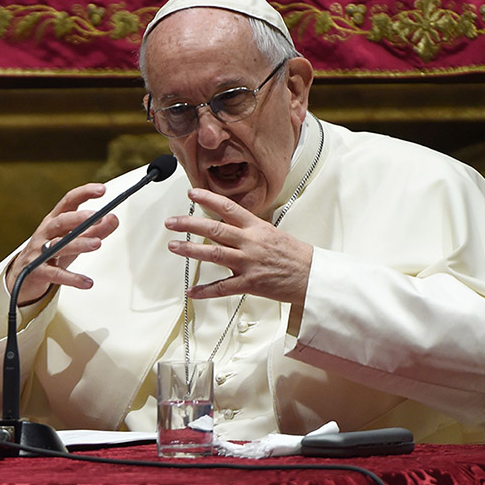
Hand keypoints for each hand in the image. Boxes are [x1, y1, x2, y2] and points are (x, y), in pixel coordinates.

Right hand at [5, 183, 119, 304]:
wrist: (24, 276)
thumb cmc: (51, 253)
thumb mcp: (74, 239)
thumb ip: (95, 230)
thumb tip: (113, 219)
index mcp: (54, 220)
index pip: (69, 201)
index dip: (84, 193)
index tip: (102, 190)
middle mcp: (45, 233)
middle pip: (60, 221)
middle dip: (79, 218)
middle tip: (98, 217)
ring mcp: (39, 252)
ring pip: (58, 245)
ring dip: (78, 243)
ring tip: (97, 243)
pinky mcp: (38, 271)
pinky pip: (56, 274)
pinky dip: (72, 278)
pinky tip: (87, 282)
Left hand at [165, 188, 312, 304]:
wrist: (313, 276)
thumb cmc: (294, 255)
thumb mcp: (272, 233)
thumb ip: (249, 230)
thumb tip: (229, 224)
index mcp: (256, 228)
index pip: (229, 208)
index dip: (209, 199)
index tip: (192, 193)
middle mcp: (250, 242)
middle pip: (215, 229)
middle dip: (190, 224)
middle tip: (171, 222)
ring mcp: (249, 263)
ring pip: (214, 254)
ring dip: (191, 250)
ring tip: (173, 246)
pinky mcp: (250, 283)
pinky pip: (223, 288)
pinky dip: (206, 291)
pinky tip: (192, 291)